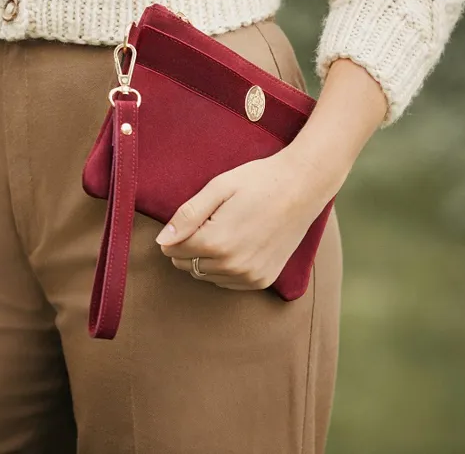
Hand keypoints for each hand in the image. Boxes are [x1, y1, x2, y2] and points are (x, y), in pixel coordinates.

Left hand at [156, 149, 340, 289]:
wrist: (303, 187)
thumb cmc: (259, 181)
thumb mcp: (218, 188)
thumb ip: (187, 216)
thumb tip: (162, 240)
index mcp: (216, 242)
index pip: (173, 251)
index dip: (174, 235)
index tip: (188, 220)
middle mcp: (232, 265)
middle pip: (187, 265)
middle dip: (188, 247)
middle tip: (208, 222)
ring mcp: (249, 276)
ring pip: (206, 275)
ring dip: (206, 259)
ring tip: (225, 230)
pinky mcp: (262, 280)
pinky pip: (228, 282)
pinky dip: (224, 268)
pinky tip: (237, 244)